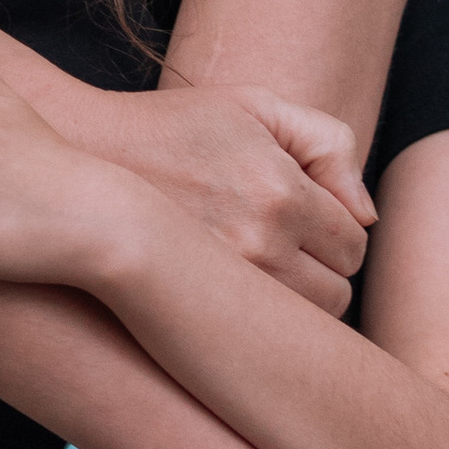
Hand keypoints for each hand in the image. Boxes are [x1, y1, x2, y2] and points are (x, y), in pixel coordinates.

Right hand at [91, 80, 373, 316]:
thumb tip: (366, 217)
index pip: (353, 244)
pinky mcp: (189, 312)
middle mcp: (258, 245)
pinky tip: (233, 298)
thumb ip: (328, 144)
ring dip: (293, 306)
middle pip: (337, 296)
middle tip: (286, 248)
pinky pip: (254, 342)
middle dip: (323, 274)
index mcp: (281, 192)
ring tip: (259, 274)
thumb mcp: (256, 106)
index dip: (339, 233)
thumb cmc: (171, 128)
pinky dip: (256, 327)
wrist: (81, 158)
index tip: (310, 221)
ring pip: (300, 329)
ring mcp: (223, 285)